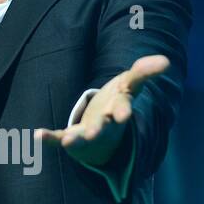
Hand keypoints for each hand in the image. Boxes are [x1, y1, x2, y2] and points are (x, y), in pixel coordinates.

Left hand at [36, 55, 169, 168]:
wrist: (105, 133)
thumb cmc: (116, 102)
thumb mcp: (130, 83)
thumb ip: (144, 72)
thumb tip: (165, 61)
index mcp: (118, 109)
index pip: (123, 108)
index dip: (123, 111)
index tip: (123, 115)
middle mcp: (105, 124)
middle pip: (104, 127)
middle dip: (101, 129)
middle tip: (96, 133)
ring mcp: (88, 133)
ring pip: (83, 137)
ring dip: (76, 139)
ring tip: (68, 141)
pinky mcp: (72, 137)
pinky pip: (59, 138)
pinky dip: (49, 138)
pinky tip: (38, 134)